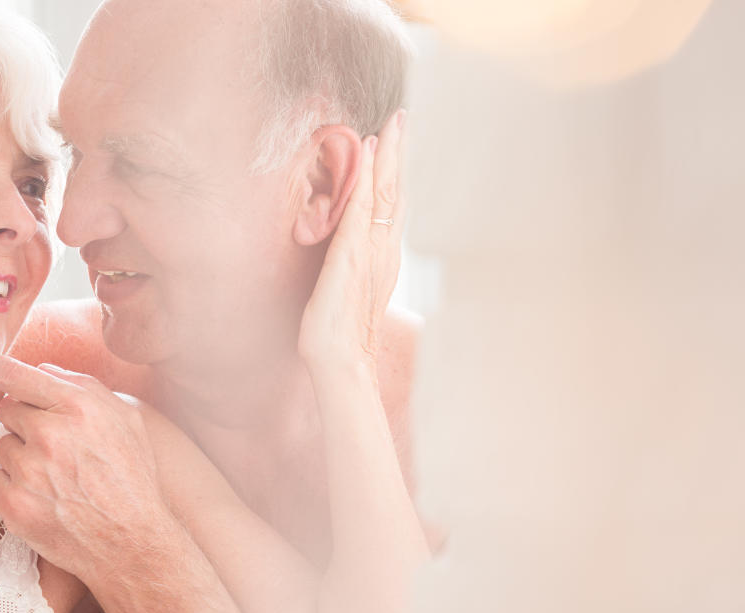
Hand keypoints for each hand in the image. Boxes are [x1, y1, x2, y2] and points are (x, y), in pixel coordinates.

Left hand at [0, 346, 182, 581]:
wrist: (132, 544)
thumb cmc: (132, 479)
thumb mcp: (125, 420)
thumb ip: (84, 387)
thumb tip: (42, 372)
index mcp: (78, 407)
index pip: (13, 374)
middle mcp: (50, 434)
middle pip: (8, 409)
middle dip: (26, 421)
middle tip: (58, 447)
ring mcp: (30, 472)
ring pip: (2, 445)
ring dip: (21, 455)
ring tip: (57, 478)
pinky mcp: (15, 505)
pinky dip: (13, 485)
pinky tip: (45, 497)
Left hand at [298, 109, 406, 370]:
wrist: (341, 363)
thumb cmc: (340, 334)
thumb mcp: (351, 291)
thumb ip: (355, 266)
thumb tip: (352, 249)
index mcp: (383, 257)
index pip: (392, 204)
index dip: (396, 171)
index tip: (397, 138)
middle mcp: (383, 250)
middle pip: (395, 192)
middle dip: (401, 153)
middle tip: (404, 117)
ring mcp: (370, 252)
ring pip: (384, 195)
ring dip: (389, 157)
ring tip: (393, 125)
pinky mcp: (352, 256)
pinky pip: (360, 210)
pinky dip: (366, 180)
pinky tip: (368, 155)